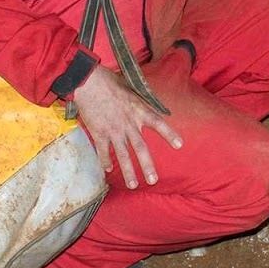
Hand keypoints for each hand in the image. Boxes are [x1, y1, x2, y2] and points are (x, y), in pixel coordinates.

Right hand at [71, 67, 182, 188]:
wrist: (88, 82)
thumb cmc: (110, 82)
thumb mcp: (131, 89)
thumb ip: (140, 101)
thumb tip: (149, 105)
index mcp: (139, 110)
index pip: (158, 123)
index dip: (169, 134)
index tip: (179, 145)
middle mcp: (128, 123)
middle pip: (140, 148)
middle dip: (147, 166)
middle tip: (153, 181)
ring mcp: (113, 130)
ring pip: (122, 155)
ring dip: (128, 171)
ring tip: (134, 185)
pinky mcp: (99, 132)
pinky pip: (103, 151)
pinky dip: (105, 161)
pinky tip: (107, 170)